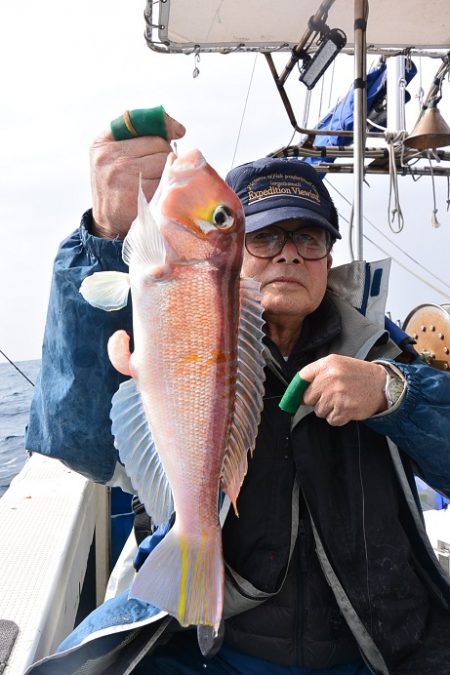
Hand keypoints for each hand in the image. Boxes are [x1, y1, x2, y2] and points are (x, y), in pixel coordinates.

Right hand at [90, 112, 185, 238]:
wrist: (108, 223)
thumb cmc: (118, 185)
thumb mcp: (114, 156)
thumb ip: (137, 137)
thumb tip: (177, 130)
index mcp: (102, 143)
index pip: (139, 120)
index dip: (163, 123)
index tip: (178, 131)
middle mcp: (110, 156)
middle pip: (158, 143)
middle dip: (163, 154)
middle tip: (154, 170)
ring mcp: (122, 174)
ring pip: (164, 160)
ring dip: (167, 170)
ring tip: (154, 181)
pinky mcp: (137, 192)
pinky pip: (166, 179)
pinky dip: (168, 185)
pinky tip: (158, 191)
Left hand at [299, 355, 387, 425]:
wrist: (382, 384)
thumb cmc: (357, 375)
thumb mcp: (337, 364)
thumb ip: (317, 373)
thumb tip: (296, 391)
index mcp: (327, 364)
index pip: (301, 378)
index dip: (297, 390)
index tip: (295, 398)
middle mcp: (331, 377)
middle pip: (307, 398)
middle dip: (317, 400)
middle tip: (332, 395)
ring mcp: (337, 394)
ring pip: (319, 411)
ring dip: (329, 409)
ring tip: (342, 399)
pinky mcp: (344, 409)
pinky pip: (331, 420)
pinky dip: (338, 417)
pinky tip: (347, 407)